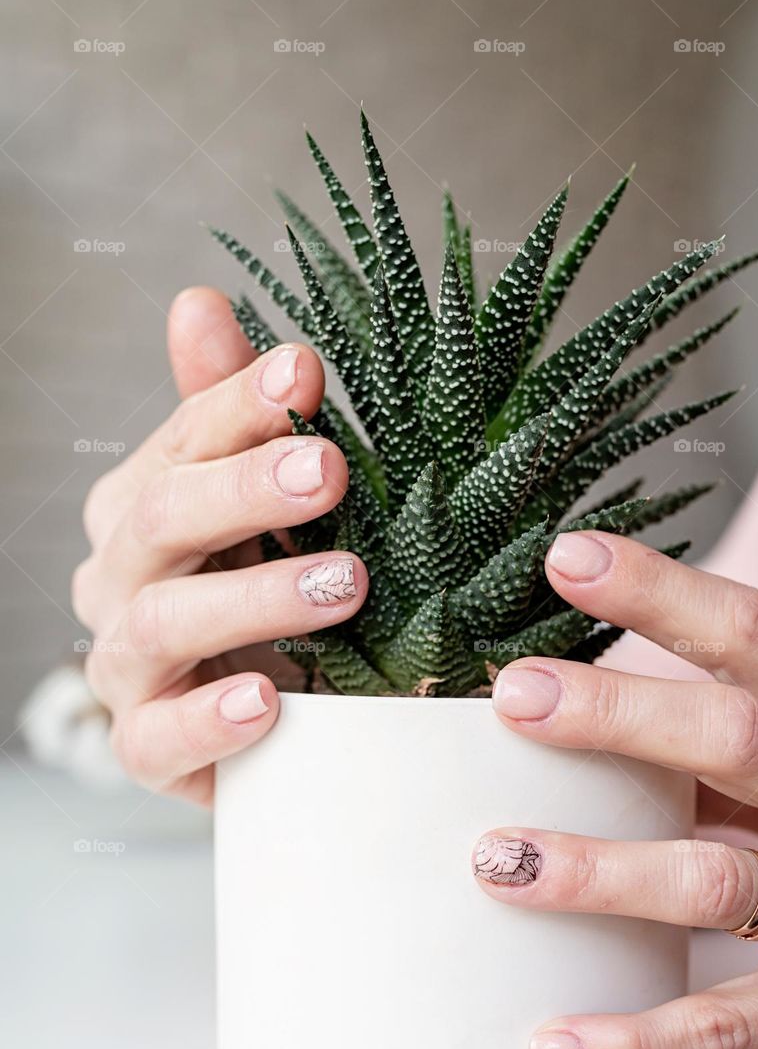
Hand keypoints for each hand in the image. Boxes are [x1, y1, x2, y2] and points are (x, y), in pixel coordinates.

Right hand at [72, 288, 367, 802]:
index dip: (237, 403)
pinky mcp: (149, 747)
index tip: (306, 371)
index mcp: (143, 504)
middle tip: (330, 470)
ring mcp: (127, 667)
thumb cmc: (262, 589)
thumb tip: (198, 301)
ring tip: (345, 583)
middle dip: (245, 489)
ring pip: (161, 623)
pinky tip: (269, 701)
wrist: (261, 714)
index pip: (181, 440)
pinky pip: (157, 740)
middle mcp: (120, 578)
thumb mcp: (263, 501)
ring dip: (254, 598)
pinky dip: (211, 721)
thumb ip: (230, 415)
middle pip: (161, 518)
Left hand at [477, 531, 757, 1048]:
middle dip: (614, 713)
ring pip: (711, 882)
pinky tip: (554, 1044)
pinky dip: (632, 1041)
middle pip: (733, 739)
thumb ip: (735, 737)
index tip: (568, 558)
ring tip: (496, 858)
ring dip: (594, 871)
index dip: (660, 591)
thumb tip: (583, 693)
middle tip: (515, 697)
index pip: (757, 634)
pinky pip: (723, 1028)